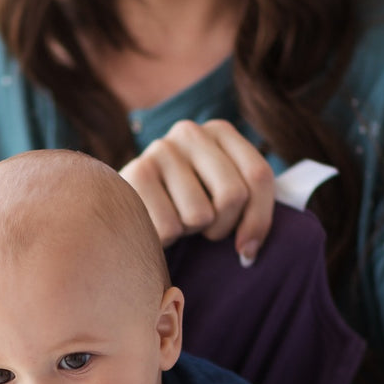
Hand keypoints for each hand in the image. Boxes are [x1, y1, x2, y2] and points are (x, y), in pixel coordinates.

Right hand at [120, 119, 274, 261]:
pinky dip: (164, 238)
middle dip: (223, 227)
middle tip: (205, 230)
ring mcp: (160, 149)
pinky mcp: (135, 173)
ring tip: (174, 217)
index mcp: (219, 131)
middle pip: (233, 195)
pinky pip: (170, 227)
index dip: (259, 221)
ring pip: (200, 215)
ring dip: (189, 231)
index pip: (259, 176)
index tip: (247, 248)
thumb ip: (249, 213)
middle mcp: (190, 131)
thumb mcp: (221, 198)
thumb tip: (247, 252)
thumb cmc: (183, 204)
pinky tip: (152, 222)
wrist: (125, 204)